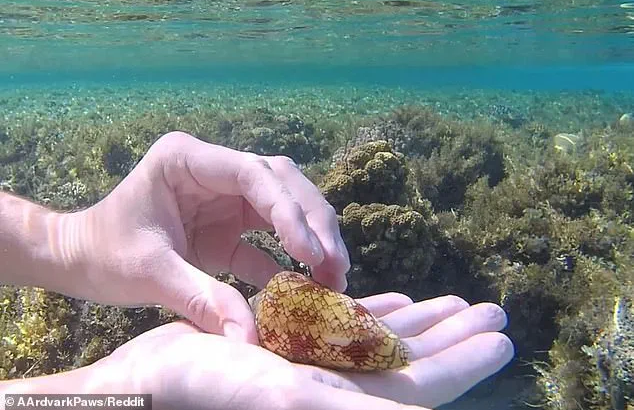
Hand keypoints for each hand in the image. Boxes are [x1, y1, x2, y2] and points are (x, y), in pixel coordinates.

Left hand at [70, 132, 349, 341]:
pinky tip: (306, 287)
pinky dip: (288, 262)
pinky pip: (267, 240)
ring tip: (333, 275)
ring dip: (311, 239)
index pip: (254, 173)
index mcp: (188, 160)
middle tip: (337, 264)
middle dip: (313, 222)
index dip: (289, 210)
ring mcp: (224, 196)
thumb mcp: (150, 273)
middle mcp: (213, 170)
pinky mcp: (228, 225)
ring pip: (284, 206)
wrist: (81, 259)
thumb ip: (201, 299)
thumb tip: (248, 338)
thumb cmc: (104, 253)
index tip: (312, 252)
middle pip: (281, 184)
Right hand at [88, 293, 512, 409]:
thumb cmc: (202, 391)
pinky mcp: (292, 349)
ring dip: (423, 321)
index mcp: (340, 407)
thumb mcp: (288, 398)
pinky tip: (398, 299)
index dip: (464, 364)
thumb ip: (360, 409)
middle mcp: (334, 393)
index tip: (504, 338)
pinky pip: (344, 329)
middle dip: (454, 337)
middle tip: (496, 311)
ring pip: (382, 342)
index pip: (419, 387)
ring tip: (461, 301)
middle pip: (410, 364)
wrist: (147, 383)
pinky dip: (373, 312)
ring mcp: (315, 369)